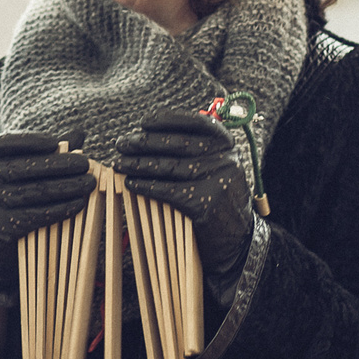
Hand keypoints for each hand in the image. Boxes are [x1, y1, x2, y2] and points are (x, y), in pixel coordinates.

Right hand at [0, 132, 92, 296]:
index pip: (2, 143)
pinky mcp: (0, 227)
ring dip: (65, 187)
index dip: (28, 141)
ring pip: (32, 192)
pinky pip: (34, 216)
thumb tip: (78, 134)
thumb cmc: (18, 193)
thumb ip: (50, 152)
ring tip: (88, 184)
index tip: (55, 142)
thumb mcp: (27, 170)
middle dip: (58, 165)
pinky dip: (59, 209)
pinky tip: (78, 204)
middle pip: (22, 168)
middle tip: (85, 164)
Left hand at [114, 114, 252, 290]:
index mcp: (227, 144)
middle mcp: (225, 158)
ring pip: (169, 167)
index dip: (168, 119)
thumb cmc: (217, 198)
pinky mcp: (205, 203)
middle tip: (122, 144)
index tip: (144, 122)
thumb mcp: (216, 167)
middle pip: (178, 144)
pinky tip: (130, 184)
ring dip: (138, 164)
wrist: (239, 240)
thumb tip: (149, 133)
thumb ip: (195, 149)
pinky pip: (167, 190)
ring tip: (120, 164)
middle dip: (144, 142)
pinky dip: (145, 186)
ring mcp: (217, 180)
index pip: (196, 122)